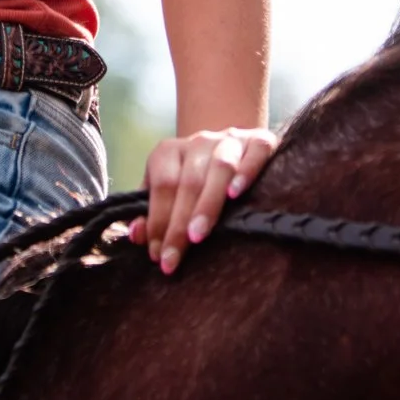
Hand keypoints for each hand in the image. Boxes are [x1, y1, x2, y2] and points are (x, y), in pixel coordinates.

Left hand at [127, 126, 277, 275]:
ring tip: (197, 237)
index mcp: (170, 151)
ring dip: (207, 204)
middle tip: (174, 260)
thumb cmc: (195, 184)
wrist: (234, 151)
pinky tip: (236, 195)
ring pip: (219, 167)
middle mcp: (200, 141)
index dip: (157, 221)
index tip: (157, 255)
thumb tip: (137, 235)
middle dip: (178, 224)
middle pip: (187, 181)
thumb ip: (150, 214)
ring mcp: (232, 139)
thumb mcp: (168, 194)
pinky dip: (246, 172)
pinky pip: (255, 152)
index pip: (162, 186)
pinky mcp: (262, 140)